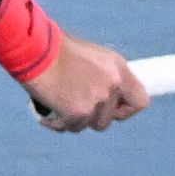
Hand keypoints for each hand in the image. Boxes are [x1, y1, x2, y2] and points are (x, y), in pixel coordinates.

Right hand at [24, 34, 150, 132]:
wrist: (33, 49)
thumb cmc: (53, 48)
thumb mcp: (88, 56)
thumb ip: (101, 74)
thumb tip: (101, 93)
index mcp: (118, 68)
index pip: (141, 101)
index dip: (126, 110)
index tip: (112, 110)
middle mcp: (111, 85)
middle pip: (109, 118)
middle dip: (92, 116)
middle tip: (74, 105)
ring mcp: (96, 99)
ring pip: (90, 125)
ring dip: (75, 120)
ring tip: (57, 105)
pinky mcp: (78, 111)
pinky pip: (71, 127)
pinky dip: (57, 122)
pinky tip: (46, 113)